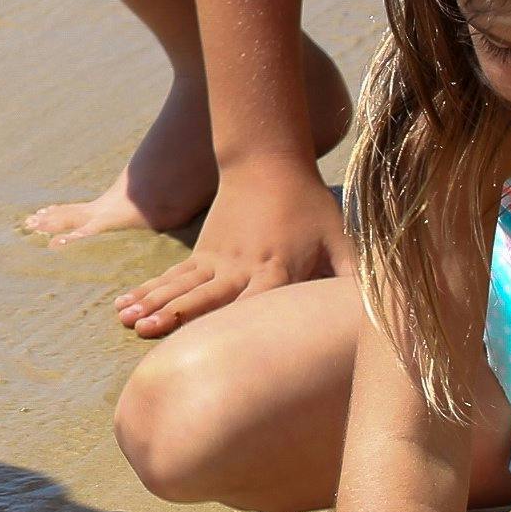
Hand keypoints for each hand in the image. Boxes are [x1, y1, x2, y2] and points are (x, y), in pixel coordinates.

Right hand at [118, 160, 345, 336]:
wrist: (268, 162)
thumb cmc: (311, 206)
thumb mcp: (342, 240)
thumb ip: (357, 276)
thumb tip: (386, 306)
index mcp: (278, 269)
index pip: (258, 304)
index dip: (237, 325)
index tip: (215, 348)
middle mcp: (242, 267)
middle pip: (206, 296)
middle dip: (176, 314)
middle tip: (147, 331)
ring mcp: (216, 259)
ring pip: (181, 287)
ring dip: (153, 304)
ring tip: (127, 321)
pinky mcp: (203, 253)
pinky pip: (171, 276)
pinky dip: (148, 290)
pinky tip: (124, 304)